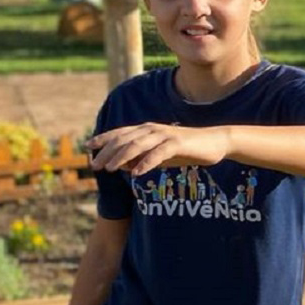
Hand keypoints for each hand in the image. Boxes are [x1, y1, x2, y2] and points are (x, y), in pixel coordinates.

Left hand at [87, 123, 230, 174]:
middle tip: (95, 165)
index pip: (120, 133)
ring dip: (121, 157)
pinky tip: (136, 174)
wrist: (215, 143)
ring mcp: (165, 135)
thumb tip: (122, 166)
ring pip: (137, 145)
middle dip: (107, 152)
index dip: (103, 139)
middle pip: (124, 140)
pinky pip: (158, 154)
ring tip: (110, 169)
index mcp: (147, 130)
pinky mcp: (177, 144)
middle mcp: (152, 129)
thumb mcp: (161, 156)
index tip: (88, 148)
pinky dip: (145, 163)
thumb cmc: (187, 150)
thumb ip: (142, 158)